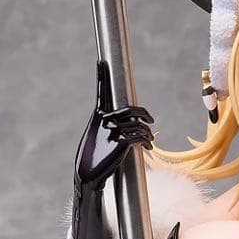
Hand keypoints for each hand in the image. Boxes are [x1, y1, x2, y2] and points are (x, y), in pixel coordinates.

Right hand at [75, 60, 154, 188]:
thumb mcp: (96, 138)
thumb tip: (118, 126)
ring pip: (139, 125)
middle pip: (131, 109)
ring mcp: (114, 130)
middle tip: (150, 119)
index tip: (101, 63)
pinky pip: (141, 137)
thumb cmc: (92, 158)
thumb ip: (106, 127)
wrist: (88, 175)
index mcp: (98, 116)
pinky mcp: (122, 142)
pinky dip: (147, 141)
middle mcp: (105, 120)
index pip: (102, 92)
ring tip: (149, 140)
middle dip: (143, 113)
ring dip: (147, 132)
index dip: (101, 76)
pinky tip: (148, 147)